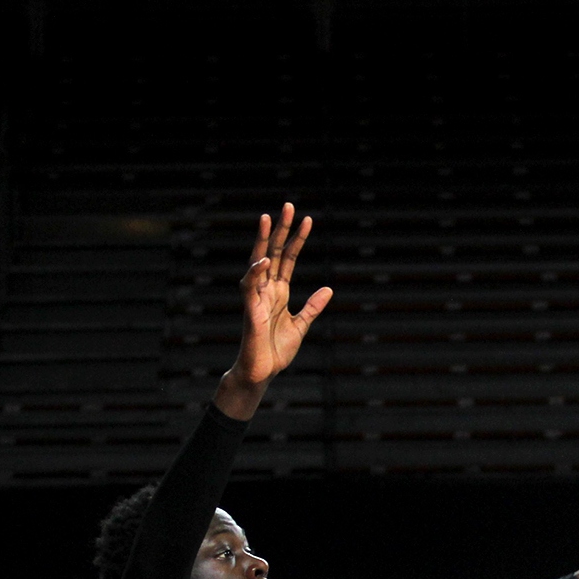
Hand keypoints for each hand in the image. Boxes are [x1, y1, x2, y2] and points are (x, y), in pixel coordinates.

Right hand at [225, 204, 331, 395]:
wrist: (262, 373)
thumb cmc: (276, 351)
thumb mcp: (301, 325)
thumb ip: (312, 307)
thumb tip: (328, 288)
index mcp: (279, 292)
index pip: (288, 258)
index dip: (298, 239)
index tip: (308, 220)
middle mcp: (267, 289)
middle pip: (274, 252)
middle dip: (281, 230)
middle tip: (288, 205)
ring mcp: (257, 298)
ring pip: (258, 262)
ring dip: (262, 241)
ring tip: (267, 218)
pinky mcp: (250, 311)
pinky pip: (250, 287)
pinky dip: (256, 273)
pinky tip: (264, 260)